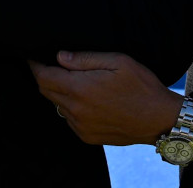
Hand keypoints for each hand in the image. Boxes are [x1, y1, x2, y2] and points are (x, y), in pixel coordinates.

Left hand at [29, 52, 181, 145]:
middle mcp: (76, 109)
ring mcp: (80, 125)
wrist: (158, 119)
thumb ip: (86, 59)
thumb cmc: (141, 86)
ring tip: (74, 81)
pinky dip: (71, 107)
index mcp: (80, 88)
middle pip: (46, 91)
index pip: (44, 77)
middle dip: (44, 76)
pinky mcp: (87, 136)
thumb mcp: (118, 62)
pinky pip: (69, 119)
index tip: (34, 57)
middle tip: (51, 65)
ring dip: (59, 92)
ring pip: (57, 105)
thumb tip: (60, 56)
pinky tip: (87, 99)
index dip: (36, 65)